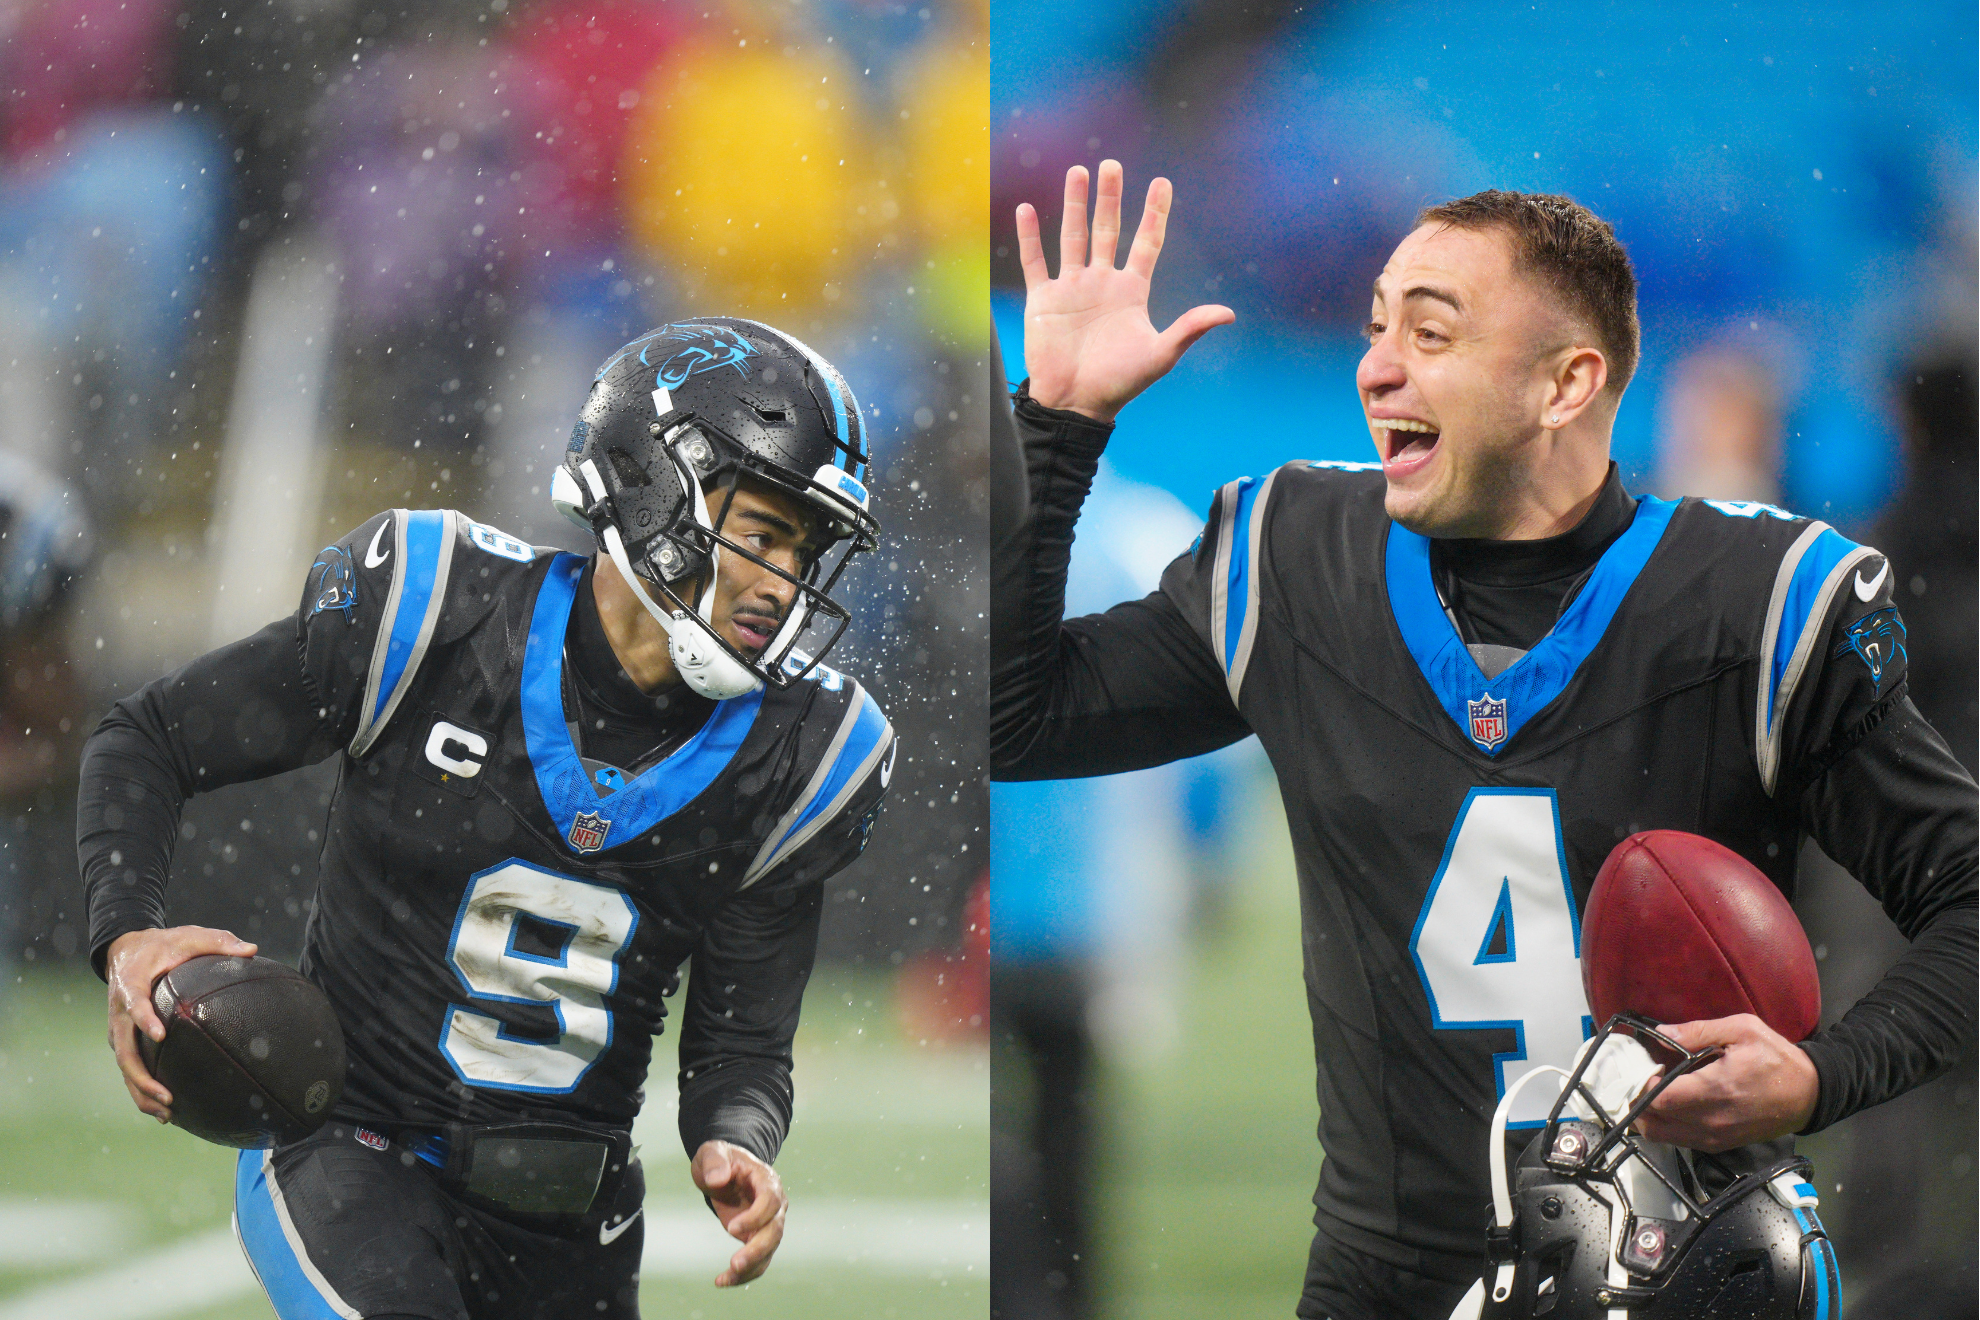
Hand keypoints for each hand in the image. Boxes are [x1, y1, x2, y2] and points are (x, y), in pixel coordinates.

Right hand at [105, 926, 256, 1121]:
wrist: (126, 951)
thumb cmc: (164, 944)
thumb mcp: (190, 935)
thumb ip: (219, 942)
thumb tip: (253, 950)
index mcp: (132, 983)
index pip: (134, 1003)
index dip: (144, 1019)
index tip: (160, 1036)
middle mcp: (119, 1012)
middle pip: (124, 1050)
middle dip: (142, 1077)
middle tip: (167, 1096)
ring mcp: (119, 1029)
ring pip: (125, 1067)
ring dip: (142, 1092)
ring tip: (167, 1114)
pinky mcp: (124, 1040)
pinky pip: (130, 1068)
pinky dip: (142, 1090)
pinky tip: (165, 1111)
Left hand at [691, 1139, 787, 1286]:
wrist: (723, 1170)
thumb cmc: (719, 1160)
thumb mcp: (712, 1153)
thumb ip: (714, 1162)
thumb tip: (718, 1179)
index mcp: (766, 1180)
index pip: (771, 1201)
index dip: (756, 1216)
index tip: (731, 1228)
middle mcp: (774, 1203)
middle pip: (775, 1230)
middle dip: (757, 1249)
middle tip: (735, 1263)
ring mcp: (768, 1222)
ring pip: (768, 1249)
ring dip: (751, 1266)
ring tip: (726, 1278)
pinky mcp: (757, 1237)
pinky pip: (757, 1260)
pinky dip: (743, 1274)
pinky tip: (722, 1281)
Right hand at [1015, 159, 1233, 421]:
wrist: (1075, 403)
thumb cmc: (1120, 383)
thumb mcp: (1160, 354)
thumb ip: (1189, 328)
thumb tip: (1229, 313)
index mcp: (1132, 292)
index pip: (1146, 243)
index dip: (1154, 213)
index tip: (1161, 182)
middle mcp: (1102, 283)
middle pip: (1107, 230)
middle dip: (1110, 197)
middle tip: (1110, 164)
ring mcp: (1071, 289)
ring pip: (1073, 236)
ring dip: (1074, 205)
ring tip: (1076, 172)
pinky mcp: (1043, 300)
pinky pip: (1035, 262)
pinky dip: (1030, 237)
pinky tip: (1027, 209)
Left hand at [1634, 1014, 1818, 1151]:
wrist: (1809, 1094)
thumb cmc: (1777, 1058)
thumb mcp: (1742, 1030)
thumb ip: (1697, 1031)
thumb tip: (1660, 1032)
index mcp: (1714, 1090)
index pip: (1658, 1098)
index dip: (1641, 1083)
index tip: (1643, 1066)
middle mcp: (1710, 1121)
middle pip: (1652, 1121)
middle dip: (1638, 1099)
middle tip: (1642, 1077)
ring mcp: (1714, 1138)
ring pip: (1661, 1136)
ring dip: (1648, 1115)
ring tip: (1654, 1090)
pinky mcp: (1718, 1145)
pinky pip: (1678, 1140)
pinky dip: (1665, 1125)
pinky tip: (1672, 1103)